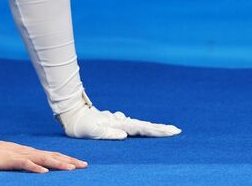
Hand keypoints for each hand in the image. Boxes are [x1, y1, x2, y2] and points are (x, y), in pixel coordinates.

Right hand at [0, 133, 87, 172]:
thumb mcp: (17, 158)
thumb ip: (29, 162)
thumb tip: (42, 167)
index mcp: (33, 153)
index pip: (55, 156)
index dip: (68, 159)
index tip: (82, 164)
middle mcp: (31, 153)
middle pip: (54, 157)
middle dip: (70, 161)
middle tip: (84, 166)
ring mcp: (22, 156)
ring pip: (44, 159)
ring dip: (58, 164)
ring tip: (71, 168)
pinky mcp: (12, 160)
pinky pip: (25, 164)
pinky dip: (35, 167)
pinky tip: (44, 172)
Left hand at [55, 88, 181, 139]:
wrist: (75, 114)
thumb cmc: (83, 125)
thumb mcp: (94, 131)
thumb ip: (109, 133)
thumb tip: (124, 136)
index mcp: (120, 124)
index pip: (142, 128)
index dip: (157, 131)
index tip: (170, 131)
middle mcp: (122, 122)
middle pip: (145, 125)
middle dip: (161, 128)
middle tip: (176, 130)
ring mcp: (120, 122)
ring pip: (140, 125)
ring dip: (154, 128)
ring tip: (166, 130)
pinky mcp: (116, 123)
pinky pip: (133, 126)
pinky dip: (143, 127)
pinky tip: (145, 128)